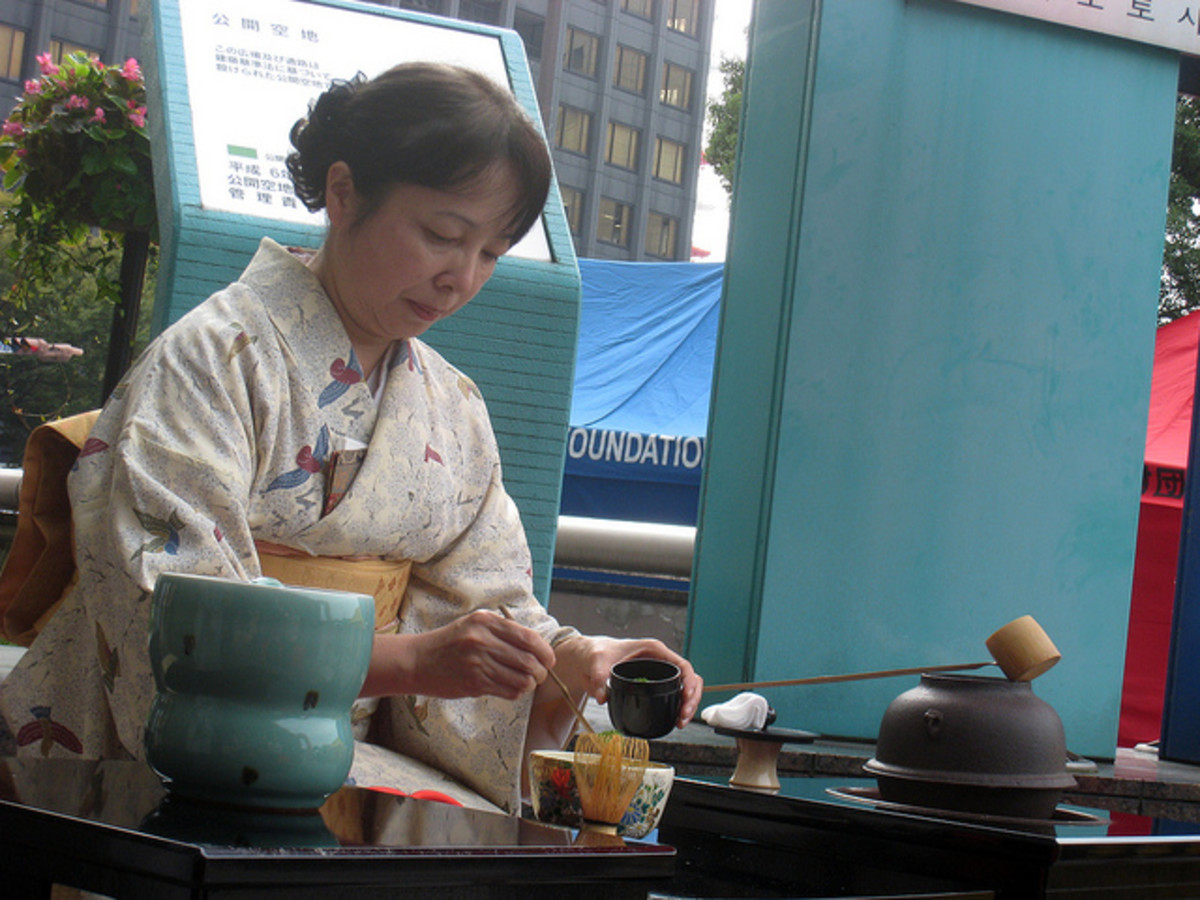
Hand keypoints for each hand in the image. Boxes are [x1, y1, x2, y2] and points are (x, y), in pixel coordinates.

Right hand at [364, 609, 556, 700]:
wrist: (418, 660)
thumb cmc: (450, 643)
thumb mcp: (475, 625)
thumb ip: (503, 631)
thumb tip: (536, 645)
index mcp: (487, 622)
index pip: (529, 638)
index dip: (545, 651)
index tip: (548, 659)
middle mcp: (483, 640)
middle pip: (529, 661)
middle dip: (541, 671)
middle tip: (539, 674)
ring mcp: (478, 663)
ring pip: (522, 679)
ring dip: (530, 684)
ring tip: (526, 682)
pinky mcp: (474, 683)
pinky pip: (508, 691)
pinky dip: (516, 692)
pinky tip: (512, 688)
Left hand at [556, 636, 703, 728]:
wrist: (589, 658)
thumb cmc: (598, 652)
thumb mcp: (597, 662)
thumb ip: (600, 678)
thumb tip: (602, 697)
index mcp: (653, 650)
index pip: (682, 664)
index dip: (689, 681)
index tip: (687, 697)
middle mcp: (660, 660)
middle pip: (689, 678)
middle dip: (691, 698)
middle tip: (683, 716)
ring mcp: (658, 672)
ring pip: (685, 687)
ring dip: (687, 705)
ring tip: (680, 721)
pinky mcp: (654, 683)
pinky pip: (674, 694)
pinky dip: (678, 706)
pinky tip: (674, 719)